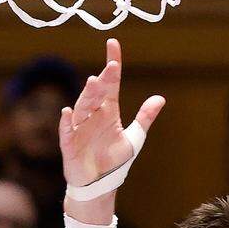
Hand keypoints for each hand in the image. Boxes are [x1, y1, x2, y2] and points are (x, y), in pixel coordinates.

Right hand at [59, 39, 164, 190]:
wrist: (100, 183)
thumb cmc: (114, 159)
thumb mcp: (134, 137)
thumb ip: (145, 117)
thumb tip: (160, 98)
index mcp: (108, 111)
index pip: (111, 83)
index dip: (112, 64)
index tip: (113, 44)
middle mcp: (93, 115)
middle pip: (97, 94)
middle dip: (103, 81)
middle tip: (111, 68)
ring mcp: (80, 128)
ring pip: (82, 107)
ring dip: (88, 95)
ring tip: (94, 82)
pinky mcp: (70, 143)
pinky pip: (68, 130)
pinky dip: (68, 122)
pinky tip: (69, 112)